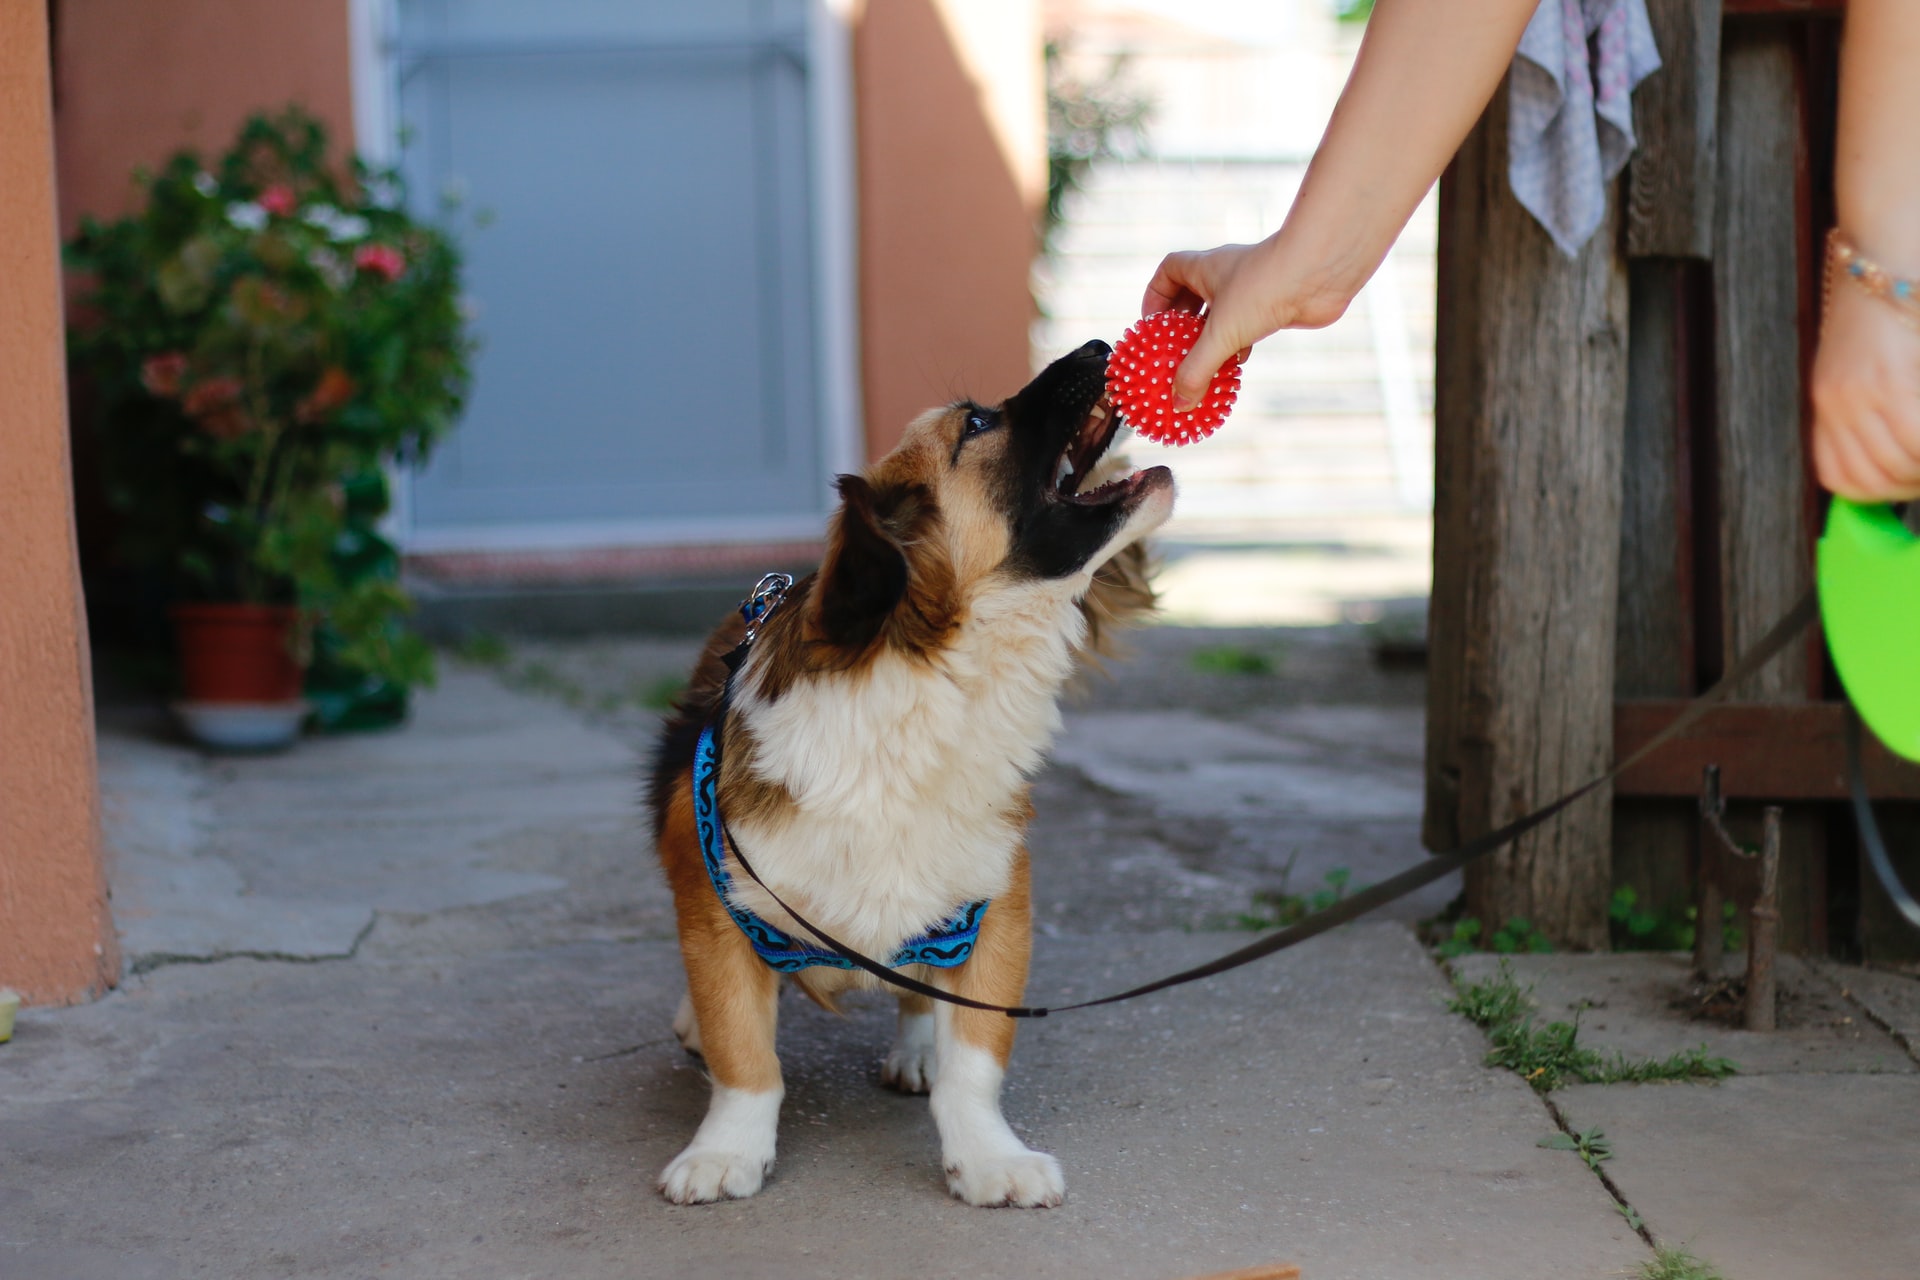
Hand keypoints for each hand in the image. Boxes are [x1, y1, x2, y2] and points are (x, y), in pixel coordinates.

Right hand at [1140, 239, 1346, 411]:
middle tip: (1172, 354)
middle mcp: (1225, 275)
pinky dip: (1237, 347)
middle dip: (1181, 326)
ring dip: (1210, 340)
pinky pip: (1245, 328)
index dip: (1155, 297)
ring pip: (1221, 316)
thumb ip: (1197, 370)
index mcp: (1205, 268)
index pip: (1168, 272)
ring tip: (1201, 367)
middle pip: (1192, 297)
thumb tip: (1181, 404)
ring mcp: (1250, 290)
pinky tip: (1236, 367)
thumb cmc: (1266, 287)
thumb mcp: (1222, 333)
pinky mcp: (1272, 305)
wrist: (1320, 273)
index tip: (1151, 327)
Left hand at [1811, 283, 1919, 501]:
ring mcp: (1860, 393)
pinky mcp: (1890, 380)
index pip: (1839, 478)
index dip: (1879, 492)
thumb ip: (1871, 407)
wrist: (1884, 254)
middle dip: (1914, 485)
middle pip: (1873, 478)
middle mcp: (1836, 402)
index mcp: (1826, 401)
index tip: (1909, 484)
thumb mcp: (1865, 361)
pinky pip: (1917, 438)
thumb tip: (1901, 457)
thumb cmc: (1884, 303)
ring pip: (1899, 463)